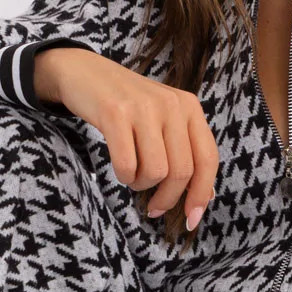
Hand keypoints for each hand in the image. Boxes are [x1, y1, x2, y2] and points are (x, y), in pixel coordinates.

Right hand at [34, 47, 219, 228]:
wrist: (84, 72)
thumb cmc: (126, 106)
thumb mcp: (163, 120)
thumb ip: (185, 151)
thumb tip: (206, 196)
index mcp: (189, 107)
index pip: (208, 159)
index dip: (201, 194)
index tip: (192, 219)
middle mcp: (172, 104)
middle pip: (181, 172)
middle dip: (166, 198)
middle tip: (152, 207)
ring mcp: (144, 108)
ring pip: (156, 172)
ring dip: (141, 185)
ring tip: (133, 176)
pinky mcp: (115, 113)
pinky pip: (127, 165)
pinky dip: (123, 176)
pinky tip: (120, 168)